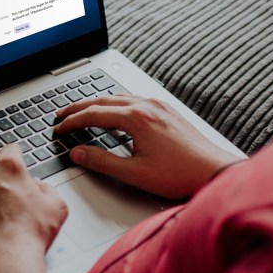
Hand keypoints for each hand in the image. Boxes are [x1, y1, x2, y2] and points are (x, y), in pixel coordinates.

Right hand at [55, 95, 243, 198]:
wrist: (214, 171)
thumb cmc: (179, 174)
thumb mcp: (134, 173)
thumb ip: (102, 162)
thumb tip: (78, 154)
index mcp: (136, 118)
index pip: (93, 114)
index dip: (72, 121)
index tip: (59, 128)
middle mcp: (146, 106)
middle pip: (103, 100)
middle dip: (79, 107)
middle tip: (62, 115)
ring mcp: (157, 106)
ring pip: (118, 97)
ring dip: (97, 104)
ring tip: (82, 113)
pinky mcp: (166, 110)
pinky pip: (133, 100)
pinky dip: (115, 105)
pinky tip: (113, 115)